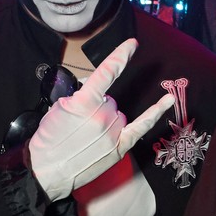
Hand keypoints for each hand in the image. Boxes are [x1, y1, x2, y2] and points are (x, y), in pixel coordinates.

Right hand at [28, 39, 173, 200]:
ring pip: (119, 113)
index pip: (106, 72)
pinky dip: (155, 112)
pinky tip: (168, 99)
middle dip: (96, 107)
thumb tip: (94, 89)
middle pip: (109, 99)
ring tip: (88, 136)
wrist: (47, 172)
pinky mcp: (120, 146)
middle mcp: (103, 115)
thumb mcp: (57, 108)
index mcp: (84, 103)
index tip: (132, 44)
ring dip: (107, 119)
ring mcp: (113, 132)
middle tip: (78, 124)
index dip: (120, 56)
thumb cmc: (49, 140)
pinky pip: (142, 125)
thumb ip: (79, 96)